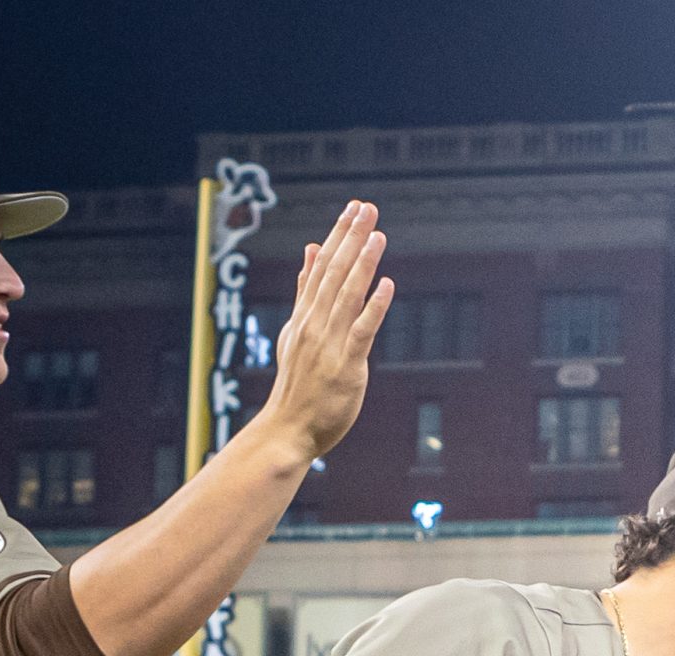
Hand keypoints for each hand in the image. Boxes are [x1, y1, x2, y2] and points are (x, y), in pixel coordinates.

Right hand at [250, 201, 393, 462]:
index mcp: (305, 315)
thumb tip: (310, 251)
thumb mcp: (296, 332)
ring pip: (346, 295)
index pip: (321, 266)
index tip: (353, 209)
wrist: (287, 428)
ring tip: (378, 234)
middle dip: (350, 238)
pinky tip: (387, 285)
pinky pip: (361, 332)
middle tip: (367, 207)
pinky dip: (374, 307)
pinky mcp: (345, 367)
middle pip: (333, 273)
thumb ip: (305, 292)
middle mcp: (314, 324)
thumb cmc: (297, 385)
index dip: (338, 235)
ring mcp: (328, 344)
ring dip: (363, 263)